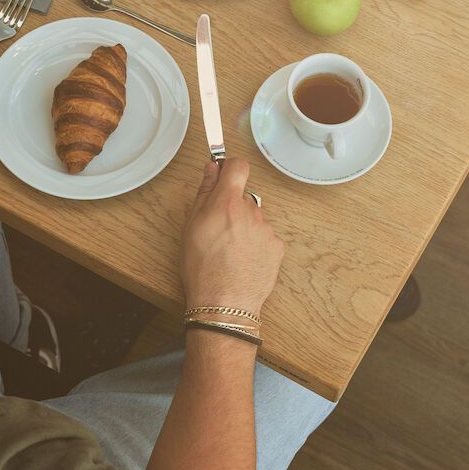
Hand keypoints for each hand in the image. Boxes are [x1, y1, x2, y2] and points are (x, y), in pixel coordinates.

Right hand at [181, 159, 283, 316]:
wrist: (224, 303)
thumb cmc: (202, 268)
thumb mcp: (191, 227)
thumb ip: (204, 193)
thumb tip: (211, 170)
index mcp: (227, 202)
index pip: (237, 165)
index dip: (229, 168)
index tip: (222, 176)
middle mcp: (251, 211)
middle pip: (242, 197)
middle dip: (231, 208)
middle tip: (216, 231)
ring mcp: (267, 229)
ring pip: (254, 219)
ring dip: (243, 228)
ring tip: (228, 252)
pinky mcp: (277, 247)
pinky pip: (264, 237)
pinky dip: (255, 245)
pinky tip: (242, 261)